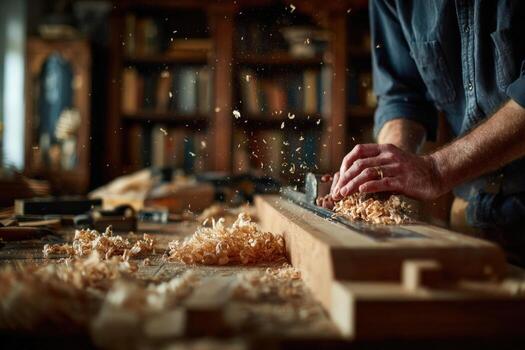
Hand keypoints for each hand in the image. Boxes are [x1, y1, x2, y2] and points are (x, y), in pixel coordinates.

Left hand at [330, 144, 444, 200]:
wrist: (436, 173)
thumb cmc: (410, 171)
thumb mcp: (392, 161)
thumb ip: (375, 165)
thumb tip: (352, 179)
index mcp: (384, 149)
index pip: (358, 151)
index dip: (345, 164)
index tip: (338, 178)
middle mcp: (389, 156)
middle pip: (359, 164)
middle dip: (344, 178)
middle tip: (336, 191)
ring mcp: (396, 167)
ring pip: (367, 173)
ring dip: (352, 185)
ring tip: (343, 194)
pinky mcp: (403, 180)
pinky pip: (383, 182)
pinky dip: (369, 186)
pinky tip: (360, 191)